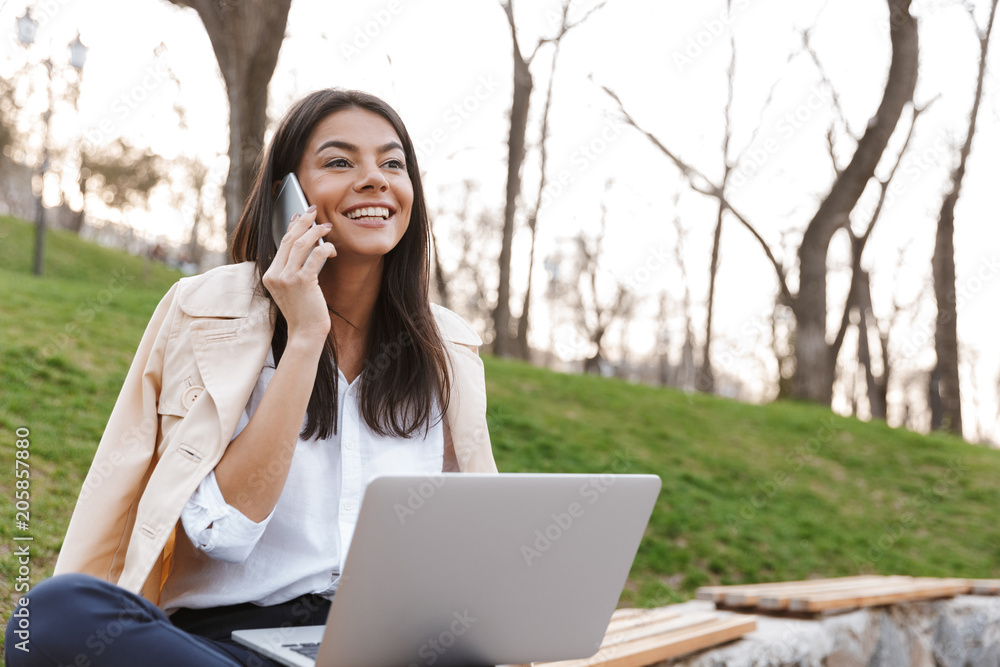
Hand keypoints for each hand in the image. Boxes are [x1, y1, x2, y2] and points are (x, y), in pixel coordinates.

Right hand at [262, 205, 337, 344]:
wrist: (305, 333)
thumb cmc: (303, 312)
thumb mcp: (292, 288)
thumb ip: (292, 269)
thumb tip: (302, 245)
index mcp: (270, 275)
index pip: (280, 244)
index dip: (291, 227)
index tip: (299, 215)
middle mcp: (275, 275)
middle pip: (288, 239)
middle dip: (303, 222)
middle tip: (314, 211)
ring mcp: (287, 278)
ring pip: (300, 244)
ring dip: (316, 232)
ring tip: (327, 226)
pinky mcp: (302, 282)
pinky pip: (315, 256)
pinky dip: (325, 249)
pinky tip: (332, 249)